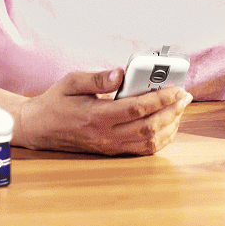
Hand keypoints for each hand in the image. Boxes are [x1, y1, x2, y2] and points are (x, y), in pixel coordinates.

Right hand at [15, 69, 192, 154]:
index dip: (161, 99)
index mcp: (96, 116)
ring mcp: (109, 147)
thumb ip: (96, 78)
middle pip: (148, 128)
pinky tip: (167, 123)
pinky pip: (142, 150)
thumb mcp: (71, 82)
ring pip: (149, 142)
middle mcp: (105, 136)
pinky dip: (160, 138)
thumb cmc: (57, 101)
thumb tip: (120, 73)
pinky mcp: (111, 152)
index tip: (177, 89)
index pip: (137, 110)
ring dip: (170, 126)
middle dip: (172, 111)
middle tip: (185, 96)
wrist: (38, 128)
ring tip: (180, 108)